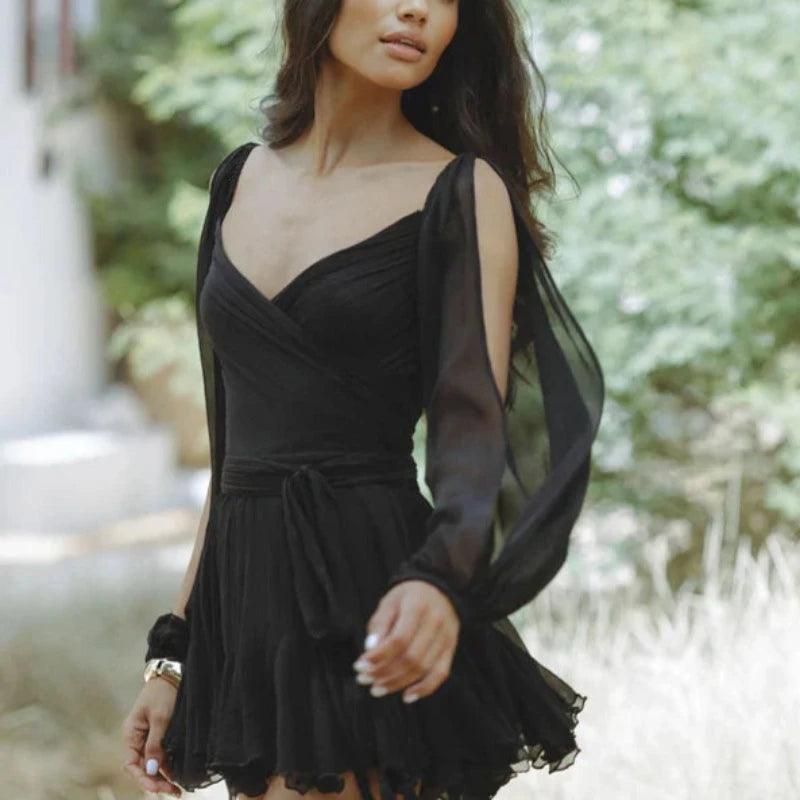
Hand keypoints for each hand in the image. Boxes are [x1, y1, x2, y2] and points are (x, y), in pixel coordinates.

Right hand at [121, 677, 181, 795]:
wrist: (173, 673)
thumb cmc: (163, 692)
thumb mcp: (160, 718)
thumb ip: (155, 744)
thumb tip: (150, 769)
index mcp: (130, 734)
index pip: (131, 765)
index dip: (143, 779)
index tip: (158, 787)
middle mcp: (136, 739)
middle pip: (141, 768)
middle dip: (155, 782)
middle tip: (174, 792)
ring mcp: (147, 738)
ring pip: (151, 764)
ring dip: (162, 777)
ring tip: (177, 790)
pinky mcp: (159, 735)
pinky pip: (160, 755)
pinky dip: (167, 766)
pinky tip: (176, 776)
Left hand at [353, 579, 459, 702]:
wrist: (437, 588)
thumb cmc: (407, 596)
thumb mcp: (389, 601)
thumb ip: (380, 625)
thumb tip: (370, 650)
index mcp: (418, 606)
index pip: (399, 639)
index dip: (378, 656)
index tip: (359, 665)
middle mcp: (435, 622)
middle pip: (411, 657)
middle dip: (384, 673)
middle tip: (363, 679)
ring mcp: (446, 636)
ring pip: (423, 669)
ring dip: (397, 683)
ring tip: (376, 688)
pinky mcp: (451, 648)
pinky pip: (440, 674)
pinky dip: (424, 689)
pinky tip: (406, 696)